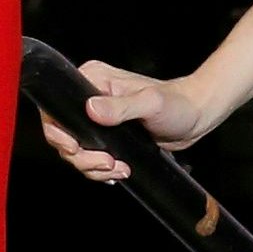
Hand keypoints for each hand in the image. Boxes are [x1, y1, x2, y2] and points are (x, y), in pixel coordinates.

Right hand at [36, 60, 226, 184]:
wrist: (195, 118)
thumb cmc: (177, 103)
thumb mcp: (150, 103)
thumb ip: (121, 107)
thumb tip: (91, 109)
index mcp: (92, 79)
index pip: (57, 106)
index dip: (58, 131)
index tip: (74, 147)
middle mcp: (89, 97)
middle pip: (62, 134)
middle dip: (81, 156)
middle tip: (107, 163)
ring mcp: (96, 118)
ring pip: (76, 151)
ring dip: (93, 167)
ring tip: (119, 169)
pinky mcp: (106, 135)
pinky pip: (90, 157)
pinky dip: (100, 170)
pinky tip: (118, 171)